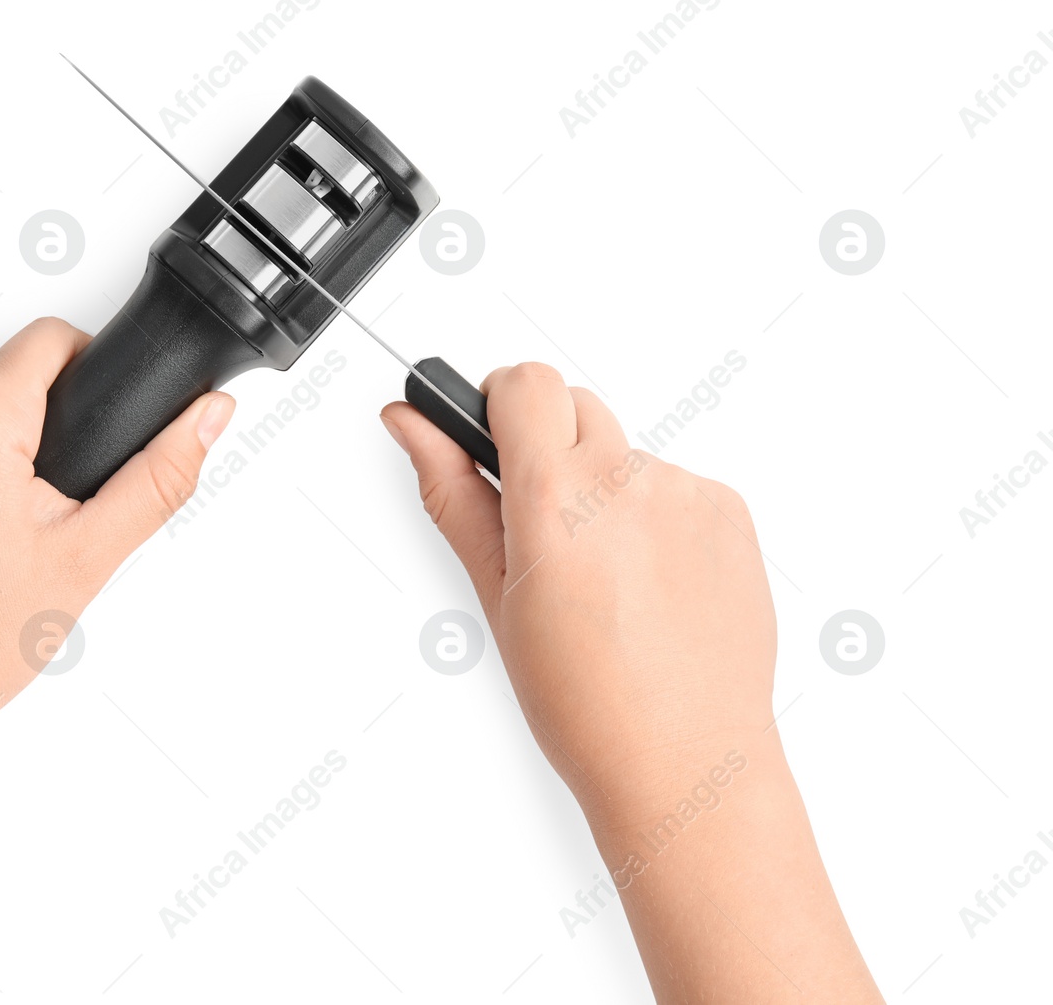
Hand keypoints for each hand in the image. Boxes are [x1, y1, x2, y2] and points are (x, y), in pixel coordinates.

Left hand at [0, 318, 234, 1004]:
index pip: (53, 339)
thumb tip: (208, 417)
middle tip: (60, 516)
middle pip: (18, 375)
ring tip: (16, 540)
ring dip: (15, 454)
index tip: (106, 436)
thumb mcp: (87, 556)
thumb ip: (158, 477)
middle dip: (56, 431)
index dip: (99, 373)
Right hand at [382, 363, 882, 1002]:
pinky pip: (676, 485)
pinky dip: (656, 517)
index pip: (524, 381)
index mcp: (557, 497)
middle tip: (541, 524)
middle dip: (548, 443)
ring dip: (603, 489)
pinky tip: (648, 586)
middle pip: (575, 403)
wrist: (685, 762)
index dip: (497, 401)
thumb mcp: (496, 594)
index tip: (490, 435)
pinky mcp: (731, 513)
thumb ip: (453, 492)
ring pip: (625, 451)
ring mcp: (687, 494)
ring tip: (603, 579)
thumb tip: (412, 426)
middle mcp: (627, 481)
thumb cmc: (586, 702)